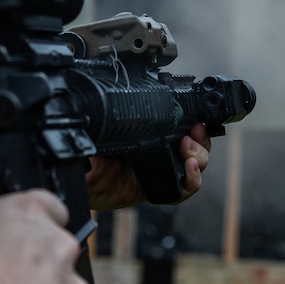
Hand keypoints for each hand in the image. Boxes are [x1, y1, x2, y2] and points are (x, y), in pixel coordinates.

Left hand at [85, 123, 211, 210]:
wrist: (83, 177)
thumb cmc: (93, 150)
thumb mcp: (114, 125)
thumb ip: (128, 112)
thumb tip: (135, 90)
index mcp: (154, 135)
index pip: (185, 128)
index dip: (197, 125)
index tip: (197, 119)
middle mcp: (162, 153)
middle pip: (198, 147)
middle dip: (201, 139)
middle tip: (194, 133)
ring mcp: (163, 173)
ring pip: (197, 165)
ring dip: (199, 156)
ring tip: (187, 149)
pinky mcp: (159, 192)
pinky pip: (184, 190)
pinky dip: (192, 179)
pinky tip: (189, 166)